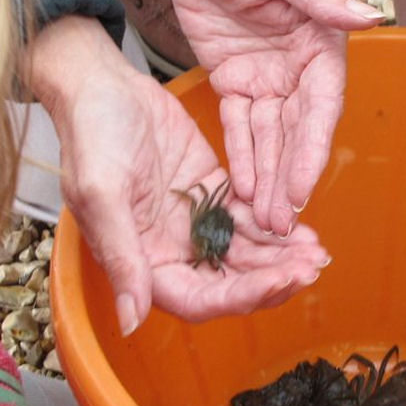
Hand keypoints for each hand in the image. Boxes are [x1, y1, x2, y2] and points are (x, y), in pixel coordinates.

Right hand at [29, 17, 330, 334]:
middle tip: (311, 268)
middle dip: (272, 278)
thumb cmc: (89, 134)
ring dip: (280, 256)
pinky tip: (302, 226)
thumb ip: (121, 259)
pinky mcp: (211, 191)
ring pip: (246, 252)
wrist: (100, 82)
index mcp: (143, 261)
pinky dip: (275, 225)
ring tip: (315, 250)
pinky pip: (249, 217)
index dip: (241, 296)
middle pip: (231, 282)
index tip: (279, 281)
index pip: (200, 299)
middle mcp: (171, 249)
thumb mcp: (102, 195)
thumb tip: (132, 322)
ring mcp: (194, 221)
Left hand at [156, 0, 384, 235]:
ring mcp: (268, 81)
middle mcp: (299, 70)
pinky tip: (241, 191)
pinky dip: (241, 158)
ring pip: (269, 139)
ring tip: (263, 222)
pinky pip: (239, 128)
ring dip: (267, 179)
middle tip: (281, 224)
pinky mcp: (236, 84)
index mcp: (321, 45)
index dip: (311, 150)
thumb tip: (371, 15)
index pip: (320, 108)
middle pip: (296, 133)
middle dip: (288, 179)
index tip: (301, 188)